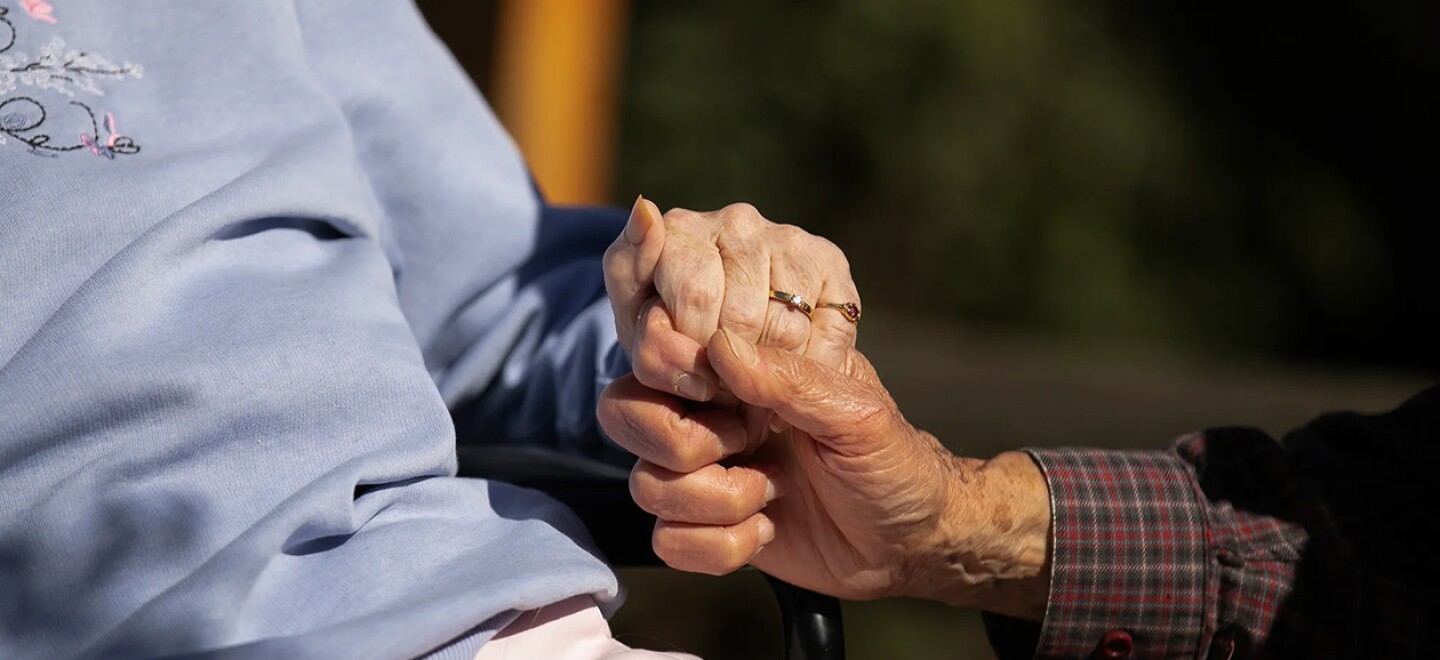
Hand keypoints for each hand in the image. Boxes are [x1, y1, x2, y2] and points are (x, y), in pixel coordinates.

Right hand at [598, 328, 1052, 619]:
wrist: (912, 541)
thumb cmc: (894, 463)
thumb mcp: (857, 412)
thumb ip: (789, 377)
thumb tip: (721, 346)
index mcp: (740, 371)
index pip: (657, 350)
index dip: (668, 368)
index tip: (714, 391)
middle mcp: (710, 415)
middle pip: (624, 412)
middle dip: (681, 443)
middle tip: (748, 444)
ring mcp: (704, 473)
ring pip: (646, 485)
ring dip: (716, 501)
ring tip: (771, 495)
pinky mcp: (706, 529)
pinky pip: (667, 540)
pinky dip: (719, 547)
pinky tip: (764, 533)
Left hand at [602, 197, 860, 401]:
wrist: (715, 345)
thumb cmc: (667, 330)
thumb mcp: (634, 313)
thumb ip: (628, 267)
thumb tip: (648, 210)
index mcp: (681, 228)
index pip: (697, 297)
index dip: (694, 352)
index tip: (690, 371)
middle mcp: (738, 221)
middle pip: (743, 318)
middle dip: (729, 366)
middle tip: (722, 383)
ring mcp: (788, 238)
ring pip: (787, 329)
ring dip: (769, 370)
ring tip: (750, 376)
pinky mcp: (830, 262)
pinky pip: (829, 331)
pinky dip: (810, 364)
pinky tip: (787, 366)